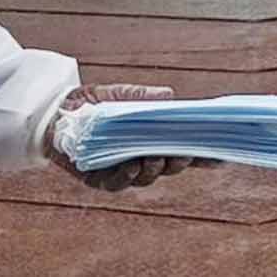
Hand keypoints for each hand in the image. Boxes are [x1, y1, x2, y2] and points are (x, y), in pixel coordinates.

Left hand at [47, 84, 202, 191]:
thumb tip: (171, 97)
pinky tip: (133, 166)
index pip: (183, 149)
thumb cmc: (93, 102)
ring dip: (154, 169)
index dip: (202, 156)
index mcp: (152, 140)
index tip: (221, 156)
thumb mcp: (123, 94)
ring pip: (146, 178)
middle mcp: (140, 158)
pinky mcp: (98, 179)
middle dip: (179, 162)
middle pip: (168, 167)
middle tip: (186, 154)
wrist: (55, 112)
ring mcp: (121, 171)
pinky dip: (127, 176)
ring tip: (157, 158)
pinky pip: (117, 183)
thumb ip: (145, 97)